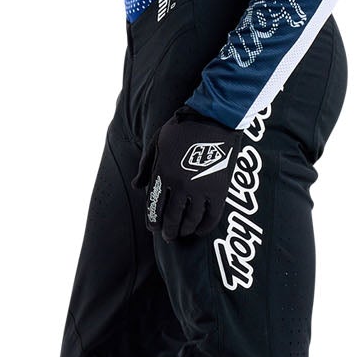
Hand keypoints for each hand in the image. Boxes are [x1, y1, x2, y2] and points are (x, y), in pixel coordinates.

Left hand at [134, 107, 240, 242]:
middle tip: (168, 237)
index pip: (154, 206)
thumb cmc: (182, 129)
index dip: (153, 221)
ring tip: (183, 233)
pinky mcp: (219, 191)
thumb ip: (145, 167)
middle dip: (168, 231)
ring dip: (185, 230)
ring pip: (191, 221)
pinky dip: (205, 227)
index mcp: (162, 174)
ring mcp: (201, 189)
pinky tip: (200, 230)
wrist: (214, 119)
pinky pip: (212, 217)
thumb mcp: (156, 143)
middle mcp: (180, 185)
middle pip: (171, 218)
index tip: (154, 227)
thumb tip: (136, 186)